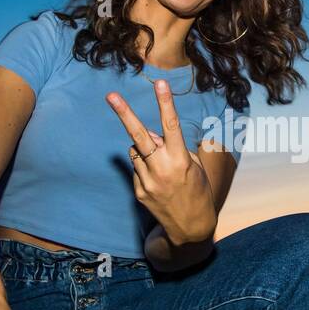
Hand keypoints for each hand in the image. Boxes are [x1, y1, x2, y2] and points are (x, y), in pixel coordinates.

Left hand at [106, 80, 215, 243]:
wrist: (191, 227)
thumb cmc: (197, 189)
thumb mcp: (193, 165)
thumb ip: (172, 147)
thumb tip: (150, 136)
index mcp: (181, 160)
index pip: (171, 126)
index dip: (165, 103)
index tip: (160, 82)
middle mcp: (162, 169)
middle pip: (140, 136)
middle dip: (125, 114)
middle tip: (111, 96)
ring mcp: (148, 182)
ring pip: (137, 151)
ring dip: (145, 150)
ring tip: (162, 166)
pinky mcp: (139, 192)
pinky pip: (137, 168)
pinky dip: (145, 167)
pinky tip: (159, 182)